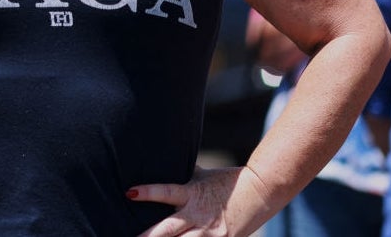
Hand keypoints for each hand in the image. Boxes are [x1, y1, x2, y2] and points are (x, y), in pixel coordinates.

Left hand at [127, 166, 262, 236]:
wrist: (261, 192)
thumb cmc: (227, 181)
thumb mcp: (203, 175)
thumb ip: (184, 174)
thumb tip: (166, 160)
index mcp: (192, 194)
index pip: (166, 192)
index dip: (148, 192)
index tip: (129, 192)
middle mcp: (198, 216)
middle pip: (167, 229)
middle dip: (148, 236)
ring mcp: (210, 234)